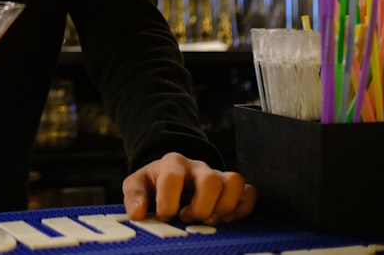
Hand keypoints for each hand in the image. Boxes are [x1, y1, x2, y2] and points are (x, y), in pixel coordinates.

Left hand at [122, 152, 256, 224]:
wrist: (171, 174)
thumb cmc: (155, 183)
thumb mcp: (137, 184)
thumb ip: (134, 196)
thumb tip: (138, 213)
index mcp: (172, 163)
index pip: (172, 177)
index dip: (169, 201)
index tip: (165, 216)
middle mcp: (198, 167)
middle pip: (210, 180)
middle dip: (200, 207)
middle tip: (188, 218)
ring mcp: (217, 175)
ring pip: (234, 182)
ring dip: (224, 207)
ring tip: (209, 220)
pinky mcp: (232, 187)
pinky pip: (249, 192)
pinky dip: (242, 208)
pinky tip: (226, 220)